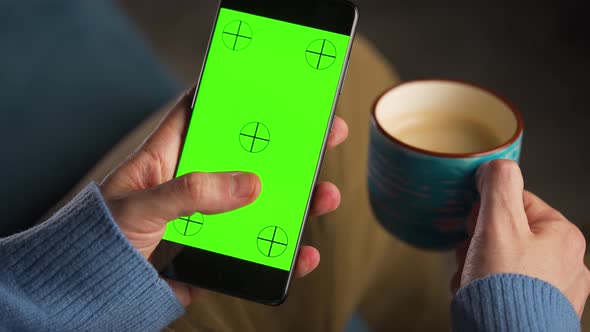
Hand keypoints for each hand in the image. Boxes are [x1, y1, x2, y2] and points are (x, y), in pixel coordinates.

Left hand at [100, 88, 348, 305]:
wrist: (92, 299)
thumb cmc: (97, 243)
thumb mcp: (139, 207)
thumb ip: (190, 193)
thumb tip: (251, 185)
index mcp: (166, 159)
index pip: (200, 115)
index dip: (231, 97)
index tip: (267, 85)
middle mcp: (192, 185)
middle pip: (246, 158)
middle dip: (284, 148)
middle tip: (322, 134)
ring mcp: (207, 219)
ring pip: (259, 204)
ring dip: (295, 201)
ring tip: (324, 195)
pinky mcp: (215, 252)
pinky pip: (255, 249)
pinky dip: (281, 252)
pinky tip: (302, 253)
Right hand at [451, 160, 589, 316]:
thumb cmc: (505, 291)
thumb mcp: (497, 225)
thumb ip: (498, 186)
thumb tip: (496, 165)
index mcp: (562, 235)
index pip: (515, 202)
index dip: (486, 211)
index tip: (475, 226)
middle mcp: (566, 262)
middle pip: (506, 232)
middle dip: (478, 242)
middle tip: (472, 255)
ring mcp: (553, 289)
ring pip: (502, 259)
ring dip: (477, 265)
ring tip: (471, 279)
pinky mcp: (538, 309)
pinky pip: (505, 285)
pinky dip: (486, 286)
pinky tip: (476, 293)